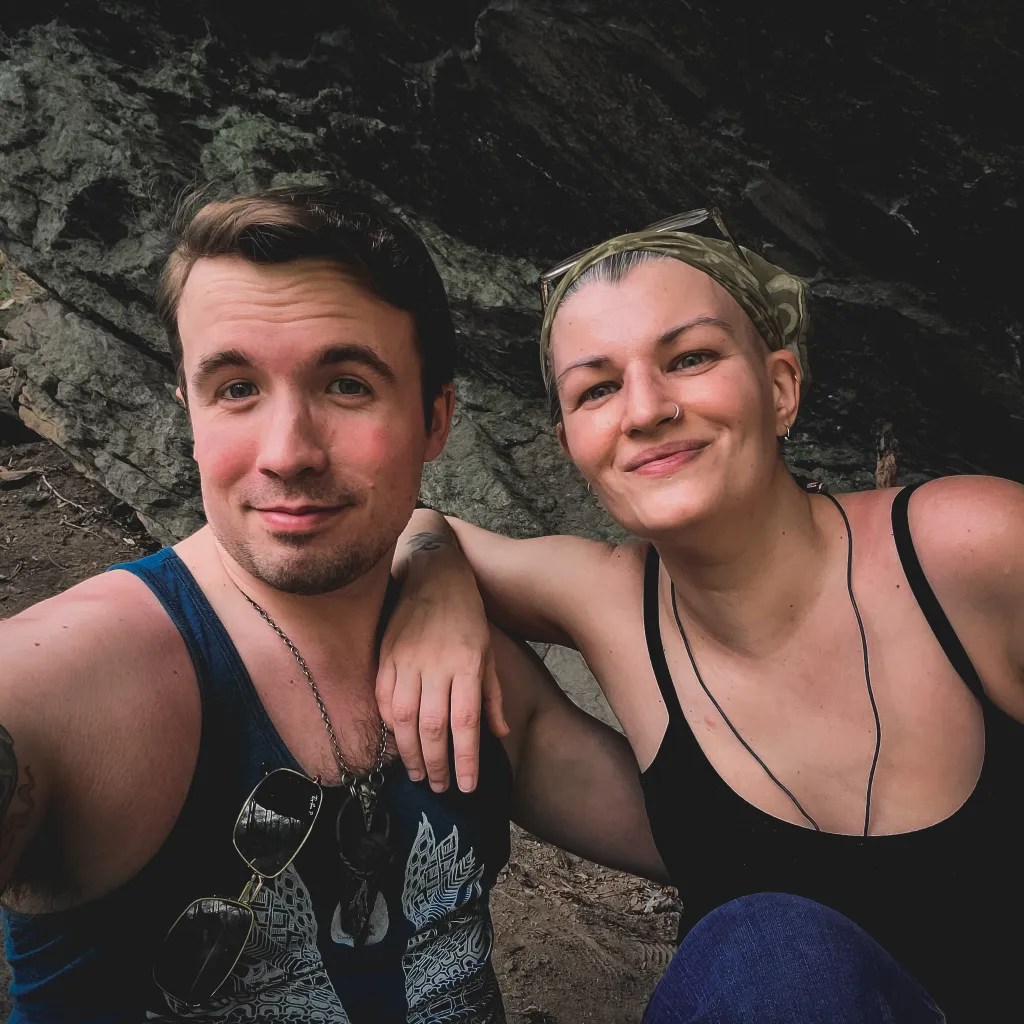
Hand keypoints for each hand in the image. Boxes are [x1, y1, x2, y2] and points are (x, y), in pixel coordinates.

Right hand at [377, 587, 509, 793]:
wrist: (434, 573)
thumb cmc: (467, 615)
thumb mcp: (489, 651)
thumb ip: (491, 694)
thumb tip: (498, 733)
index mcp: (466, 664)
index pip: (465, 722)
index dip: (465, 758)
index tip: (467, 785)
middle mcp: (435, 664)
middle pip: (432, 727)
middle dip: (436, 764)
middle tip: (440, 787)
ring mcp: (406, 659)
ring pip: (404, 718)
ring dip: (409, 753)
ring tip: (418, 774)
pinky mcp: (385, 654)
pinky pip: (383, 698)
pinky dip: (389, 725)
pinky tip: (397, 742)